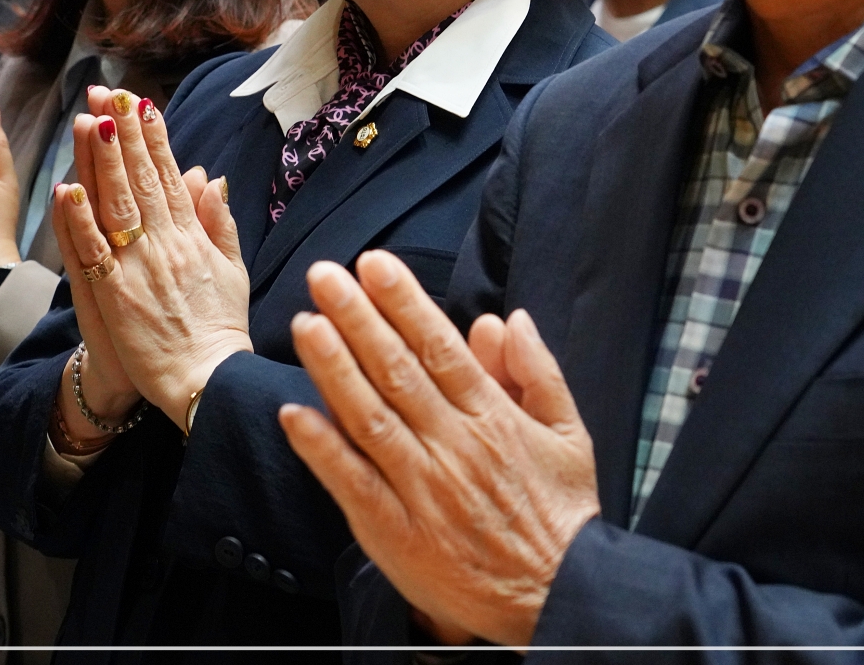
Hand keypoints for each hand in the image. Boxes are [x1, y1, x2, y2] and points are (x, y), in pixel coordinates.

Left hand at [61, 86, 251, 431]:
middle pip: (140, 179)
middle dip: (122, 133)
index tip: (140, 103)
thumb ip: (220, 222)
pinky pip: (94, 252)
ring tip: (88, 121)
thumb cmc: (218, 330)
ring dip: (100, 161)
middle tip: (107, 93)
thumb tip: (210, 177)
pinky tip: (68, 189)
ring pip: (116, 205)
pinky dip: (80, 221)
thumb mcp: (231, 270)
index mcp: (193, 236)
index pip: (168, 175)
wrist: (208, 382)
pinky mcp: (116, 295)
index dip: (153, 137)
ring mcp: (139, 268)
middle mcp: (166, 244)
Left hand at [279, 252, 601, 647]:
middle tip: (324, 275)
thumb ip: (537, 372)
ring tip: (305, 324)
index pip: (440, 348)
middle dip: (357, 318)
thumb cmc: (560, 516)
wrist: (556, 600)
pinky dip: (321, 448)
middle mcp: (454, 447)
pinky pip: (352, 483)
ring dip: (333, 368)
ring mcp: (422, 490)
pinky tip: (294, 413)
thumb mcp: (570, 435)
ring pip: (370, 418)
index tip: (374, 264)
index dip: (404, 302)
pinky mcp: (395, 533)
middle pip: (397, 371)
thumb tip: (506, 319)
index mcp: (493, 419)